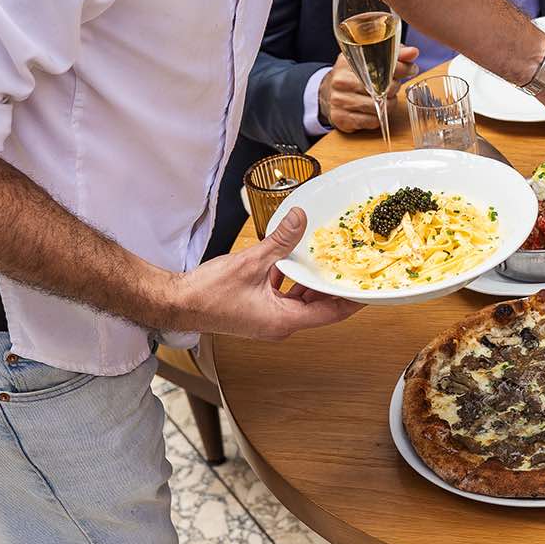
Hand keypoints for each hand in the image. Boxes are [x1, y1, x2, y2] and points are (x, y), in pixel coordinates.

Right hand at [165, 208, 362, 339]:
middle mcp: (278, 324)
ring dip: (313, 282)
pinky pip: (285, 296)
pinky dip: (293, 281)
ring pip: (302, 301)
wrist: (175, 303)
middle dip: (335, 286)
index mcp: (282, 321)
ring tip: (328, 260)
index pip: (331, 313)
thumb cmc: (207, 293)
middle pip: (320, 307)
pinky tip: (293, 260)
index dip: (353, 300)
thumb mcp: (251, 262)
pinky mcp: (257, 311)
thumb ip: (281, 240)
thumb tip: (301, 218)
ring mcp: (267, 320)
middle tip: (353, 266)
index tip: (369, 287)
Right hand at [318, 47, 417, 131]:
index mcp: (348, 61)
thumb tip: (413, 52)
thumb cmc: (356, 75)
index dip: (403, 68)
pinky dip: (377, 117)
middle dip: (394, 88)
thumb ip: (395, 54)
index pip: (384, 65)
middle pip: (384, 88)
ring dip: (387, 104)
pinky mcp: (340, 118)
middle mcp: (340, 81)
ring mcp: (338, 100)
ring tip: (383, 98)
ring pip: (379, 107)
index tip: (410, 70)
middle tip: (390, 86)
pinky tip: (373, 110)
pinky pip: (371, 121)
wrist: (328, 93)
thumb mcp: (372, 58)